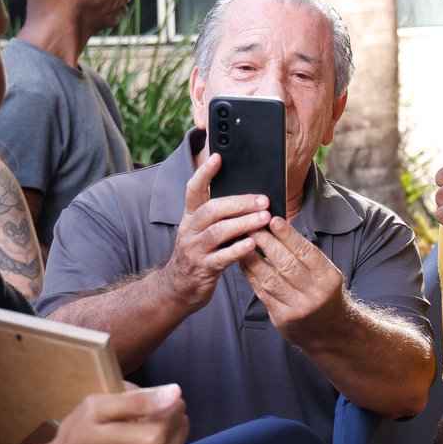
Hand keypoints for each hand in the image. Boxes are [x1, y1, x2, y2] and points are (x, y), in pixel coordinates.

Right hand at [39, 384, 188, 443]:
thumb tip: (176, 392)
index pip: (178, 406)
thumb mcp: (98, 409)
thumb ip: (139, 399)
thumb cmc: (75, 441)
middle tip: (132, 431)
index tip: (134, 414)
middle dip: (163, 424)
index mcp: (152, 439)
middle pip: (182, 428)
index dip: (158, 404)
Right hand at [161, 154, 271, 311]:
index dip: (205, 172)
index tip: (218, 157)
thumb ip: (220, 215)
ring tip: (264, 218)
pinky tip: (253, 244)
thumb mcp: (202, 230)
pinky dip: (237, 250)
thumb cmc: (199, 253)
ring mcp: (194, 249)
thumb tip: (250, 197)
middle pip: (212, 209)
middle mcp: (189, 229)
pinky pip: (221, 257)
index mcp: (191, 216)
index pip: (194, 189)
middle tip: (263, 200)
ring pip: (218, 232)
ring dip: (243, 223)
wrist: (178, 287)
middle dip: (239, 203)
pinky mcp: (202, 269)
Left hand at [239, 216, 344, 341]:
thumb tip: (278, 226)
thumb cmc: (322, 291)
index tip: (273, 220)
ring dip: (253, 258)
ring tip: (244, 242)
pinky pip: (262, 292)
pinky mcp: (282, 318)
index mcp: (328, 277)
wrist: (328, 329)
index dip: (288, 235)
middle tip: (252, 226)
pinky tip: (243, 261)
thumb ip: (304, 254)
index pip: (306, 252)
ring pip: (271, 278)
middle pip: (287, 264)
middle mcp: (315, 293)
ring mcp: (298, 307)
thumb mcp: (324, 272)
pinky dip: (250, 274)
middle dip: (267, 243)